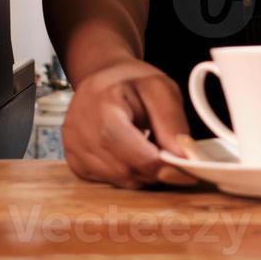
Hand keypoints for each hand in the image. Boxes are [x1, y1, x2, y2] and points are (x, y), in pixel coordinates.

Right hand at [61, 59, 198, 188]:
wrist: (103, 78)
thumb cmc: (133, 82)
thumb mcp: (160, 89)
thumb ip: (172, 122)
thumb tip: (183, 157)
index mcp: (102, 106)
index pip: (132, 150)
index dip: (161, 165)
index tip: (187, 171)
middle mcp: (79, 130)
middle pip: (126, 170)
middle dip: (155, 170)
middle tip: (173, 158)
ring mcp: (73, 148)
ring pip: (119, 180)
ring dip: (143, 173)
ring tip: (151, 149)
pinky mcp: (74, 162)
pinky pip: (109, 181)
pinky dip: (127, 174)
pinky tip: (132, 153)